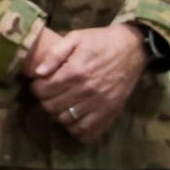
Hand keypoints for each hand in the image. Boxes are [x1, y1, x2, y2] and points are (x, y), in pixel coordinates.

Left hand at [25, 22, 146, 141]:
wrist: (132, 48)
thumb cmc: (101, 41)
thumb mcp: (76, 37)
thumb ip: (55, 54)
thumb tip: (38, 72)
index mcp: (76, 71)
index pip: (43, 91)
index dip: (36, 88)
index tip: (40, 84)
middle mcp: (86, 90)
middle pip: (52, 107)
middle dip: (45, 101)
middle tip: (50, 94)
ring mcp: (99, 104)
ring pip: (66, 121)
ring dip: (58, 114)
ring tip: (62, 104)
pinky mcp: (110, 112)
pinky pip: (87, 132)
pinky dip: (76, 130)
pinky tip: (74, 119)